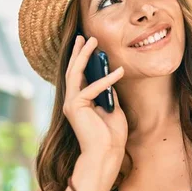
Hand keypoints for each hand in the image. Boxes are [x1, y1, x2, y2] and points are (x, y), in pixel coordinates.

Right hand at [62, 35, 127, 184]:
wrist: (106, 154)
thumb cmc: (111, 135)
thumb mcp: (113, 108)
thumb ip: (108, 93)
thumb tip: (110, 78)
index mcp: (80, 102)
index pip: (79, 76)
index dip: (83, 59)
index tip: (88, 45)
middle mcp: (72, 101)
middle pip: (73, 71)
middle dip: (79, 52)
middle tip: (85, 36)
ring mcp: (72, 104)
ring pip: (75, 73)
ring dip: (84, 56)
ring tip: (93, 42)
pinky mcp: (76, 107)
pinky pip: (92, 88)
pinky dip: (106, 80)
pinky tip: (119, 72)